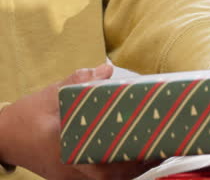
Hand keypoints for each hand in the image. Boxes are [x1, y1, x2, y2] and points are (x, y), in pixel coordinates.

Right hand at [0, 64, 157, 179]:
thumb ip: (79, 82)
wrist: (5, 139)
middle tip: (165, 145)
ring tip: (160, 151)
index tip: (151, 138)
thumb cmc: (28, 117)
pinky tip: (140, 158)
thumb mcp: (51, 95)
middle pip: (112, 172)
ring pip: (111, 179)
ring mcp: (72, 178)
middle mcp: (69, 167)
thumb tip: (106, 69)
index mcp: (63, 144)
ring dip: (134, 167)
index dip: (128, 148)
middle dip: (140, 161)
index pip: (101, 151)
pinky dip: (122, 171)